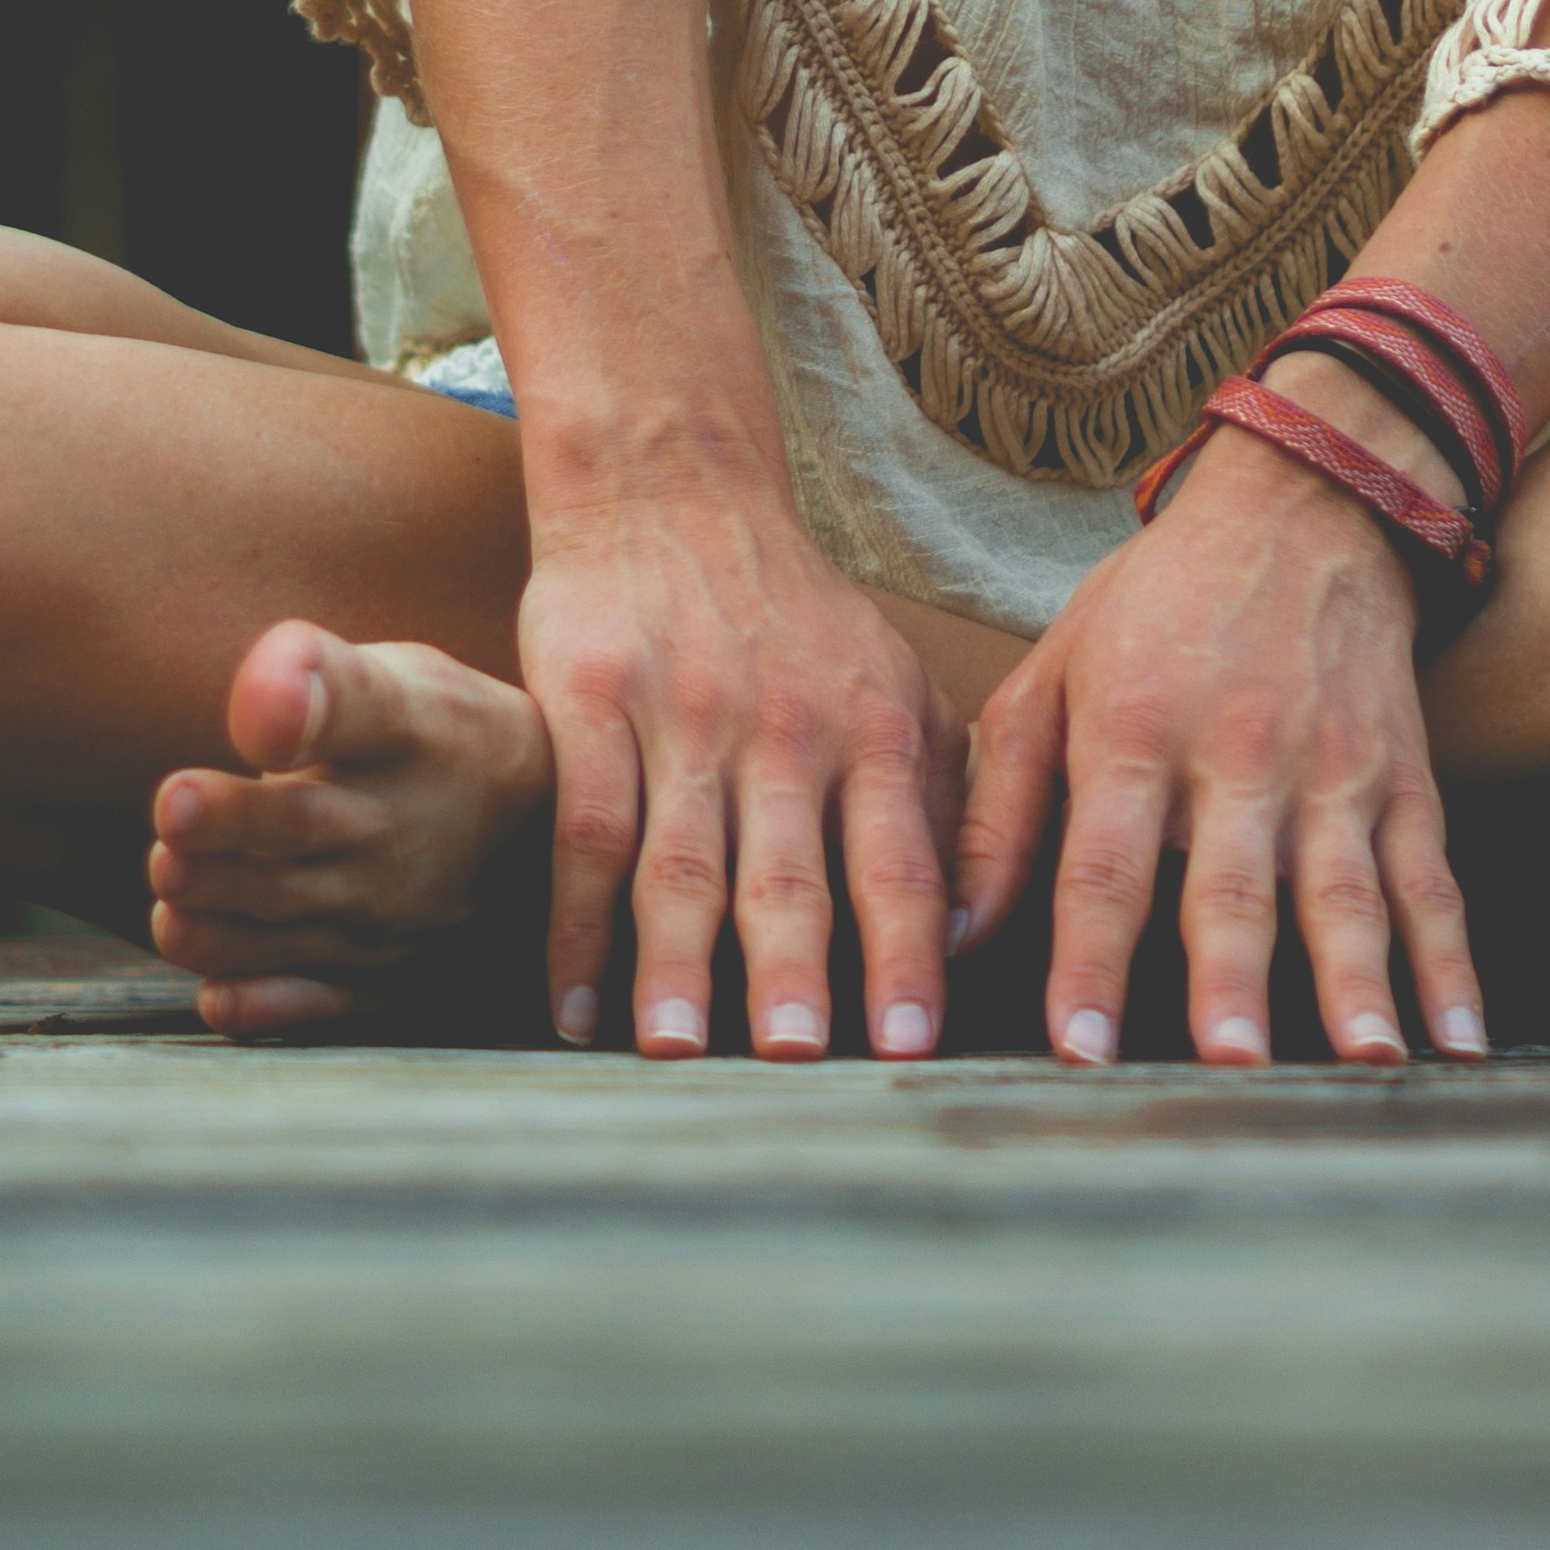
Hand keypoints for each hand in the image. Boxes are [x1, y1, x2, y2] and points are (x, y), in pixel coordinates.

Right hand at [520, 484, 962, 1057]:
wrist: (674, 488)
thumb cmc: (794, 615)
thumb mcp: (890, 680)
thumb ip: (936, 796)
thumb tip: (974, 934)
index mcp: (872, 727)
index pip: (898, 861)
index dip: (904, 955)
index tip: (911, 1047)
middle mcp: (786, 726)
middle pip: (789, 872)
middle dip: (795, 971)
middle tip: (797, 1062)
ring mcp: (684, 711)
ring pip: (683, 859)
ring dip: (677, 964)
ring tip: (676, 1053)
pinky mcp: (592, 699)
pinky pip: (588, 830)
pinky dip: (577, 927)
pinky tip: (575, 1008)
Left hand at [951, 428, 1490, 1067]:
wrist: (1300, 503)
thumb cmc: (1157, 605)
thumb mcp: (1054, 674)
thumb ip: (1002, 810)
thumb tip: (949, 934)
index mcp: (1133, 730)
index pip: (1105, 865)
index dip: (1091, 961)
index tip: (1082, 1051)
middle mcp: (1237, 752)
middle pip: (1231, 886)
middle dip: (1232, 981)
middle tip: (1231, 1068)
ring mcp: (1333, 768)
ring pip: (1345, 891)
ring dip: (1356, 982)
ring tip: (1365, 1062)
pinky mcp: (1405, 776)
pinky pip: (1432, 883)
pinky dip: (1451, 967)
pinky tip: (1459, 1042)